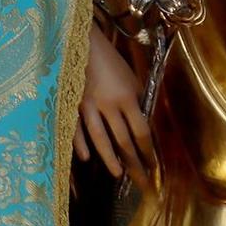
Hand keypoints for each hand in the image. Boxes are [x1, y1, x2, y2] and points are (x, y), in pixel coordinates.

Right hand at [75, 27, 153, 188]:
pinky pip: (76, 128)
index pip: (141, 131)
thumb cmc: (111, 60)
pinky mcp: (71, 104)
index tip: (153, 165)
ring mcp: (88, 106)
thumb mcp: (131, 77)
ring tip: (118, 174)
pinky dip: (80, 144)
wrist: (82, 42)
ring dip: (110, 159)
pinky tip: (86, 158)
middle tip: (142, 184)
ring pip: (100, 139)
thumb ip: (137, 101)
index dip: (148, 151)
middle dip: (134, 164)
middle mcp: (109, 104)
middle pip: (123, 140)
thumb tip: (144, 125)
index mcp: (127, 97)